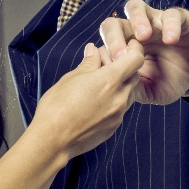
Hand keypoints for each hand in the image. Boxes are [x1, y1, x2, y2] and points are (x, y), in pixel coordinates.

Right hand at [33, 40, 143, 159]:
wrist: (52, 140)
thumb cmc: (56, 108)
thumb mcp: (70, 79)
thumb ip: (88, 64)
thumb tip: (94, 51)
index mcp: (109, 80)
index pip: (136, 59)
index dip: (133, 50)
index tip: (125, 47)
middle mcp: (119, 97)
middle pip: (134, 76)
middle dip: (124, 68)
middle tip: (106, 65)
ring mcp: (118, 114)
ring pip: (128, 93)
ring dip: (119, 86)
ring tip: (97, 86)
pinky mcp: (113, 127)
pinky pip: (120, 109)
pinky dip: (112, 102)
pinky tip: (94, 103)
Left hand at [99, 0, 188, 104]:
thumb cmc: (169, 79)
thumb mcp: (150, 91)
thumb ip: (133, 89)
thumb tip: (115, 92)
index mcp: (124, 48)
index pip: (104, 44)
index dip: (103, 55)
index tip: (108, 71)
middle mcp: (135, 32)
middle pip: (113, 24)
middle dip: (113, 37)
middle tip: (120, 55)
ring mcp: (155, 22)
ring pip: (136, 8)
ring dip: (136, 20)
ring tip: (143, 37)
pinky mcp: (179, 18)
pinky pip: (171, 14)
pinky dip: (169, 25)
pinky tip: (171, 40)